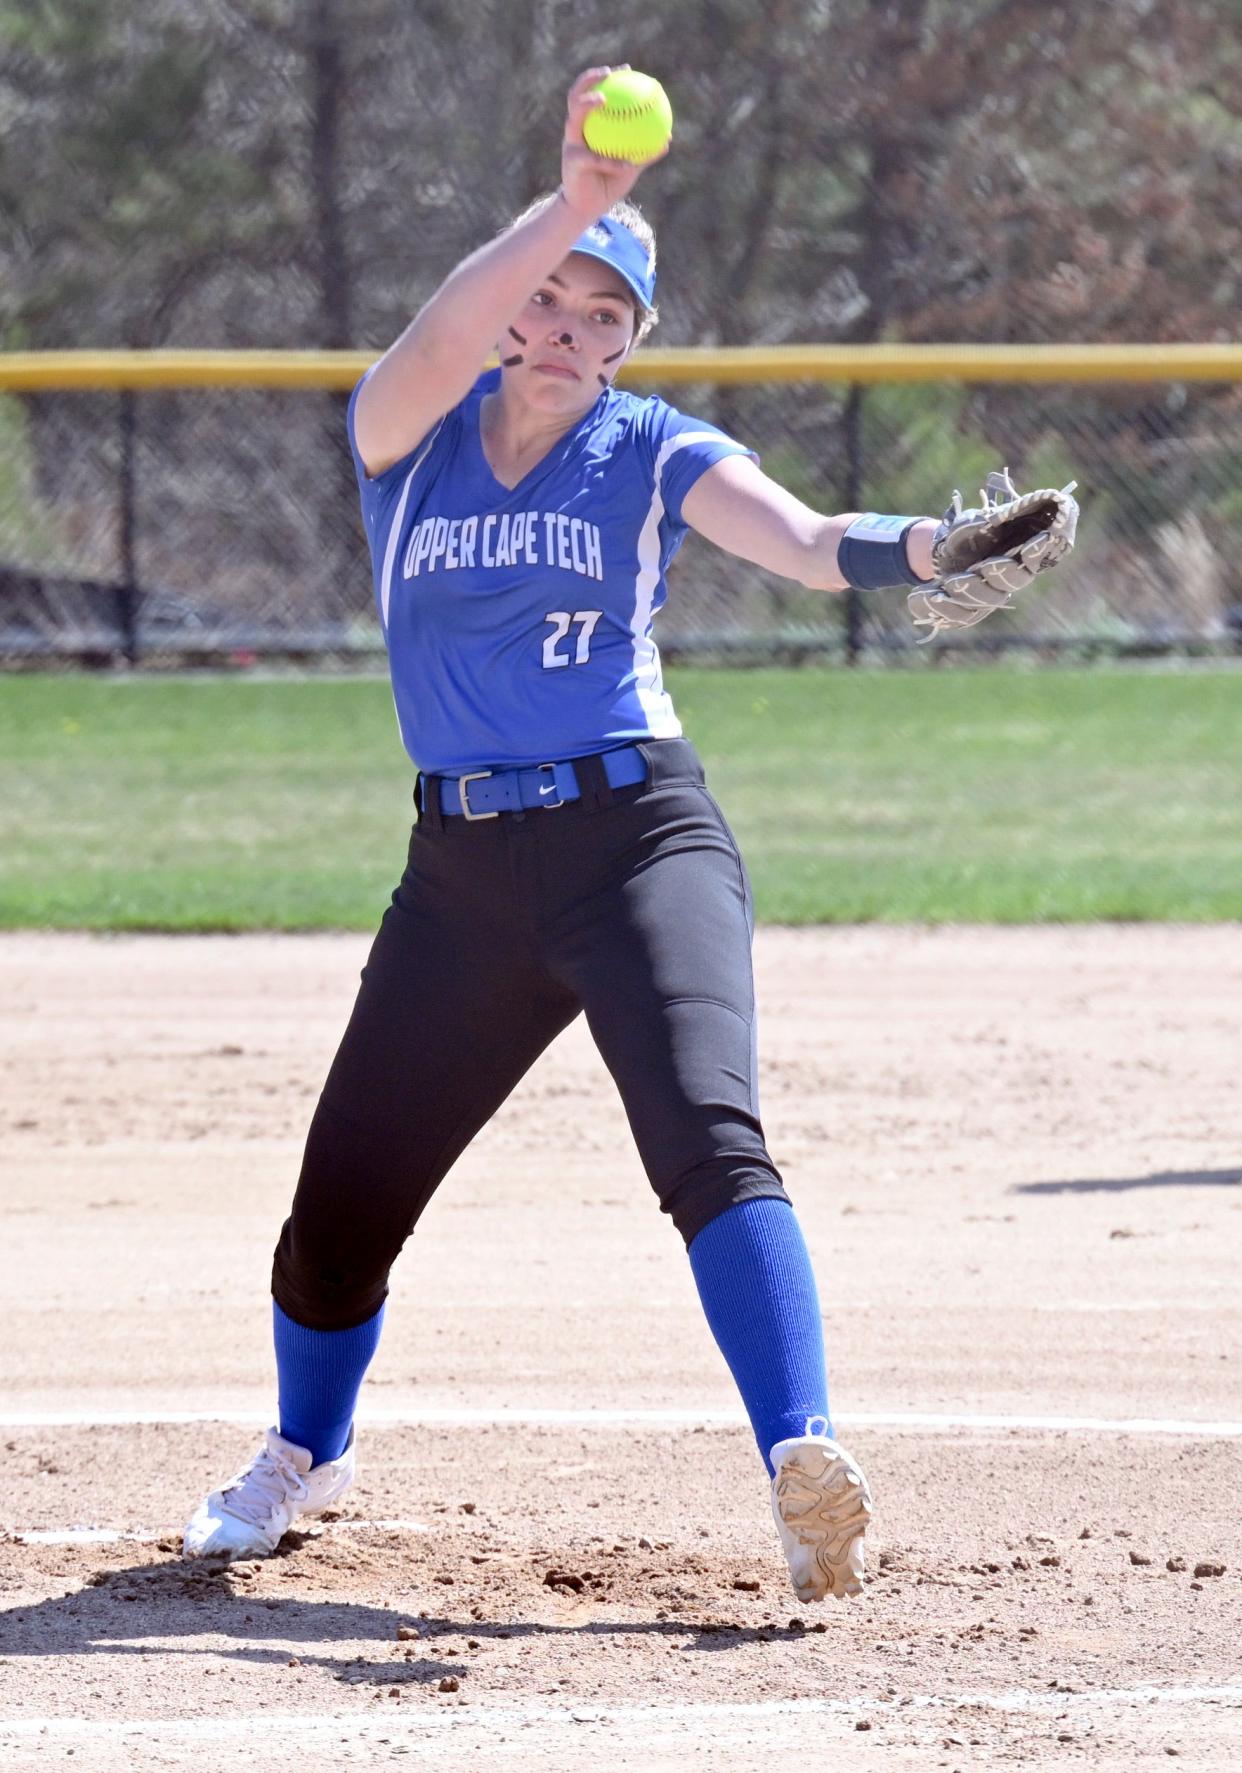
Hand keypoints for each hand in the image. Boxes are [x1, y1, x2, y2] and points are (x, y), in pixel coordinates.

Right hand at [560, 66, 668, 220]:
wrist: (587, 208)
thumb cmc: (608, 185)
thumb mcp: (630, 167)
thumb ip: (645, 152)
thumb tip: (667, 139)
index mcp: (589, 127)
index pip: (594, 94)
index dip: (607, 78)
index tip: (626, 69)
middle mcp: (576, 131)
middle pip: (576, 96)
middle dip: (588, 79)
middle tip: (608, 72)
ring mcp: (571, 144)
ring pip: (574, 117)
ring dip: (586, 104)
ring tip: (602, 99)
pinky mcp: (572, 162)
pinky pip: (594, 158)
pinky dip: (611, 162)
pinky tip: (625, 164)